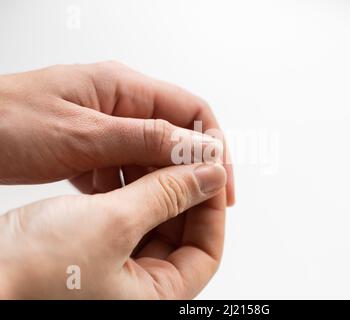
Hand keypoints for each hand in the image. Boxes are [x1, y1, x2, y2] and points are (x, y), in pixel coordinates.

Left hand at [0, 61, 233, 204]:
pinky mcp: (90, 147)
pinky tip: (116, 203)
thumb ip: (145, 140)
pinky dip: (125, 188)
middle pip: (175, 135)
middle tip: (195, 204)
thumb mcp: (82, 135)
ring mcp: (105, 126)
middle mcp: (119, 104)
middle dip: (188, 170)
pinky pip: (122, 168)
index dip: (215, 147)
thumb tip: (200, 148)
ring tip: (151, 208)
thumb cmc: (4, 121)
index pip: (192, 111)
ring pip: (149, 156)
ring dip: (155, 182)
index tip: (221, 183)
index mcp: (123, 87)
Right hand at [0, 163, 225, 298]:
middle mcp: (141, 289)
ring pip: (155, 223)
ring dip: (158, 188)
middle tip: (185, 157)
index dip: (211, 208)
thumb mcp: (113, 224)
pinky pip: (128, 220)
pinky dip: (132, 193)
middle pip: (183, 234)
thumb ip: (167, 195)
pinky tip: (128, 168)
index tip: (209, 171)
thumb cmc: (33, 268)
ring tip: (157, 155)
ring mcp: (118, 271)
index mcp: (156, 298)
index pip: (207, 251)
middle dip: (185, 192)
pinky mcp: (97, 253)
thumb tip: (210, 175)